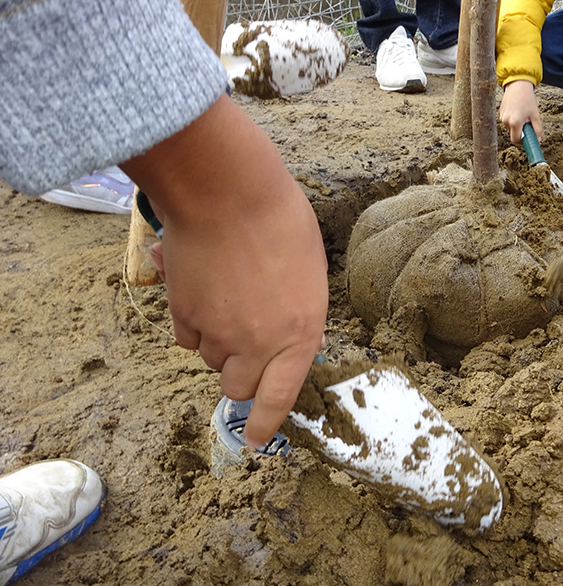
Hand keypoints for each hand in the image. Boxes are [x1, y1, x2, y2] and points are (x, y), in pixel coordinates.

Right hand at [122, 94, 329, 447]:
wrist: (228, 192)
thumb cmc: (281, 222)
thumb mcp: (309, 274)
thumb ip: (297, 317)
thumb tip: (286, 340)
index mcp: (300, 334)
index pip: (280, 396)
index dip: (264, 422)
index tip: (254, 441)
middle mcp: (258, 342)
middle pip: (236, 386)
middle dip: (240, 372)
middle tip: (245, 339)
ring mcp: (217, 331)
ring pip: (210, 359)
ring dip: (218, 342)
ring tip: (228, 296)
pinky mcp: (183, 313)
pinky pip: (186, 337)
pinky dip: (194, 323)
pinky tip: (205, 289)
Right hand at [499, 80, 541, 143]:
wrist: (518, 85)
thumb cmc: (527, 99)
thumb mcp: (535, 115)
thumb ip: (537, 130)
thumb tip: (538, 140)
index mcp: (515, 122)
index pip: (516, 140)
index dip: (523, 141)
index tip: (528, 139)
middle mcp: (506, 121)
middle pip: (513, 134)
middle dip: (520, 132)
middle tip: (527, 123)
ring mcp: (502, 117)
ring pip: (510, 128)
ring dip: (516, 125)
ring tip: (522, 114)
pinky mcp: (500, 113)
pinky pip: (507, 121)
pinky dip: (512, 119)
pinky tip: (517, 110)